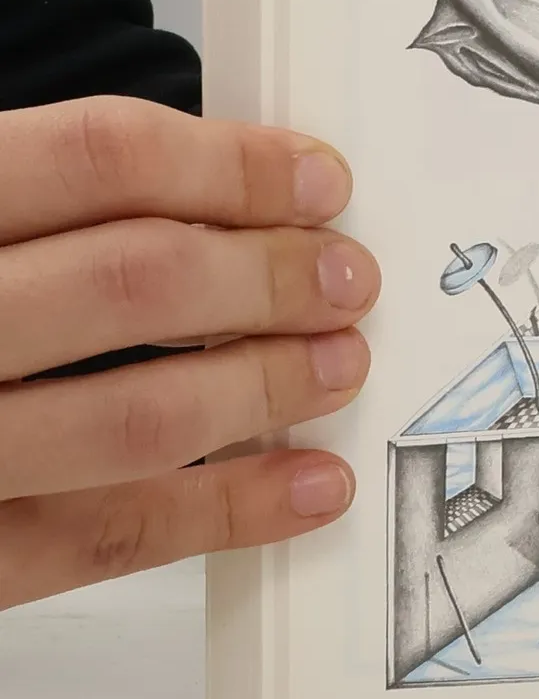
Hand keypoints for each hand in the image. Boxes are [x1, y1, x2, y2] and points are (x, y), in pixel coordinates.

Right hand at [0, 98, 377, 607]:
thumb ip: (25, 202)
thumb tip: (211, 195)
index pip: (94, 159)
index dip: (228, 164)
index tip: (317, 179)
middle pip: (135, 281)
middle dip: (271, 276)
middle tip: (347, 276)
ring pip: (134, 419)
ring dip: (265, 385)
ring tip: (340, 362)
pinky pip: (103, 539)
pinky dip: (225, 514)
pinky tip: (308, 486)